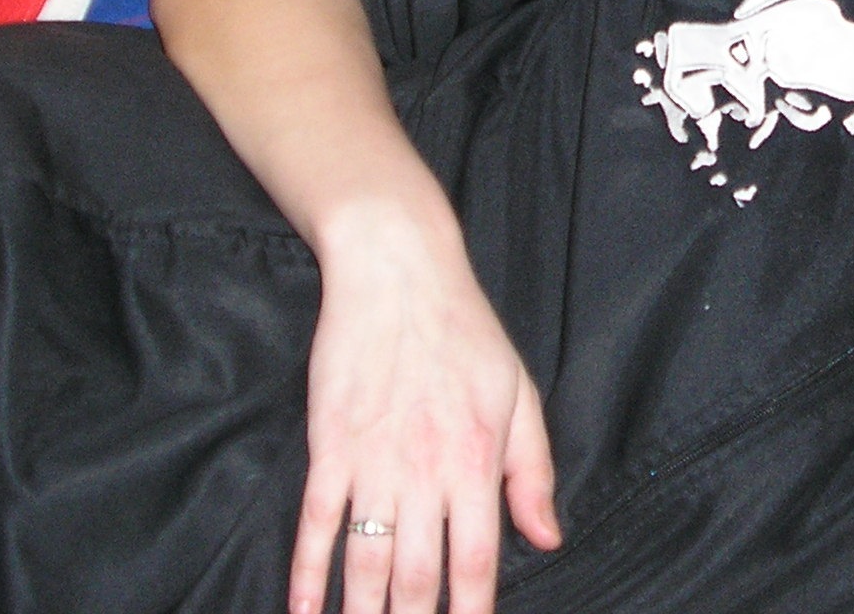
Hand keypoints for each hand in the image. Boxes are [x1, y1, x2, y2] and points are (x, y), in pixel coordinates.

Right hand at [288, 197, 560, 613]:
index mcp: (478, 460)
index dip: (472, 612)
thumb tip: (548, 537)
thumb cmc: (465, 330)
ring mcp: (373, 462)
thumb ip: (534, 470)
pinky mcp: (330, 447)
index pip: (478, 560)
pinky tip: (305, 610)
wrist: (398, 273)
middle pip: (417, 577)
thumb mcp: (518, 393)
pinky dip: (307, 573)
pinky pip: (316, 523)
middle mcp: (426, 472)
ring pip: (365, 563)